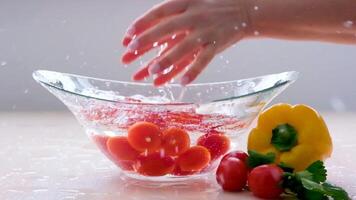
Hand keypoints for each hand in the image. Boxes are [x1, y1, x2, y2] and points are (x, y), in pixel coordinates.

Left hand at [121, 0, 252, 85]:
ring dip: (167, 60)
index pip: (159, 12)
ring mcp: (206, 31)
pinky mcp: (217, 44)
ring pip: (184, 47)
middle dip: (147, 40)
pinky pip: (203, 60)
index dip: (141, 23)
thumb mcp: (191, 4)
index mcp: (185, 3)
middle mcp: (194, 15)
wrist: (244, 10)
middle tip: (131, 51)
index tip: (127, 36)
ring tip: (152, 72)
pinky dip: (193, 71)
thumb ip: (172, 18)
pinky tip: (182, 83)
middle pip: (167, 28)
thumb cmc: (210, 9)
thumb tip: (148, 34)